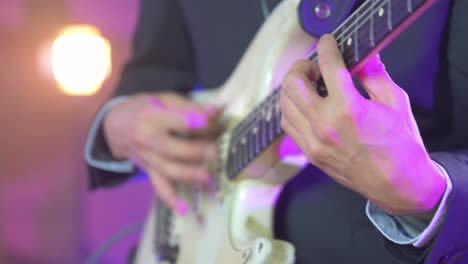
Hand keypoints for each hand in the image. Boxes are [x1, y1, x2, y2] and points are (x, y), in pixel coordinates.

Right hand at [103, 92, 220, 214]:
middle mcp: (146, 138)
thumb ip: (189, 107)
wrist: (114, 125)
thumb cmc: (144, 108)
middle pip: (170, 148)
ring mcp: (147, 157)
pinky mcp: (148, 171)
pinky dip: (170, 199)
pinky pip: (159, 186)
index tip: (212, 120)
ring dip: (188, 174)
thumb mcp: (163, 99)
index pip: (175, 119)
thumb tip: (216, 112)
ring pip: (167, 169)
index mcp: (151, 115)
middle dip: (194, 151)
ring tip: (207, 176)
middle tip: (214, 152)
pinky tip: (183, 209)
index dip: (194, 120)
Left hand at [279, 34, 444, 214]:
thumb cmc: (401, 146)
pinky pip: (287, 124)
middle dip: (301, 67)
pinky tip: (307, 106)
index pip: (327, 66)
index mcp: (349, 109)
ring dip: (294, 88)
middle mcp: (325, 125)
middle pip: (292, 83)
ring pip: (284, 103)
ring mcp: (314, 142)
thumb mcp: (396, 103)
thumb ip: (375, 76)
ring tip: (311, 86)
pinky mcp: (310, 154)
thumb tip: (362, 57)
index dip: (326, 47)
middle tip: (316, 68)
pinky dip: (292, 109)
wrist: (397, 185)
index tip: (328, 42)